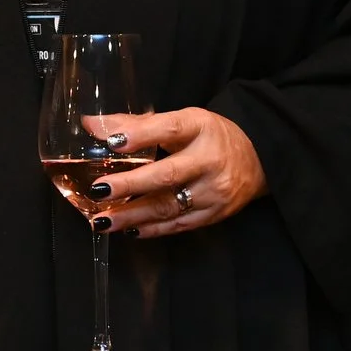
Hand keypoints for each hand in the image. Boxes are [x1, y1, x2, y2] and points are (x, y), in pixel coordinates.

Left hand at [80, 108, 266, 239]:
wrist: (258, 157)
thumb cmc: (210, 136)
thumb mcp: (181, 120)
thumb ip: (136, 124)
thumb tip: (91, 125)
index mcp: (200, 127)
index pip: (169, 129)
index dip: (140, 136)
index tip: (111, 142)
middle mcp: (209, 160)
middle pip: (168, 174)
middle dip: (130, 185)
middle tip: (99, 191)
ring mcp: (214, 191)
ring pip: (170, 206)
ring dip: (133, 215)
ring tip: (103, 220)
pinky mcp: (216, 214)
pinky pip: (179, 225)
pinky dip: (152, 229)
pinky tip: (129, 230)